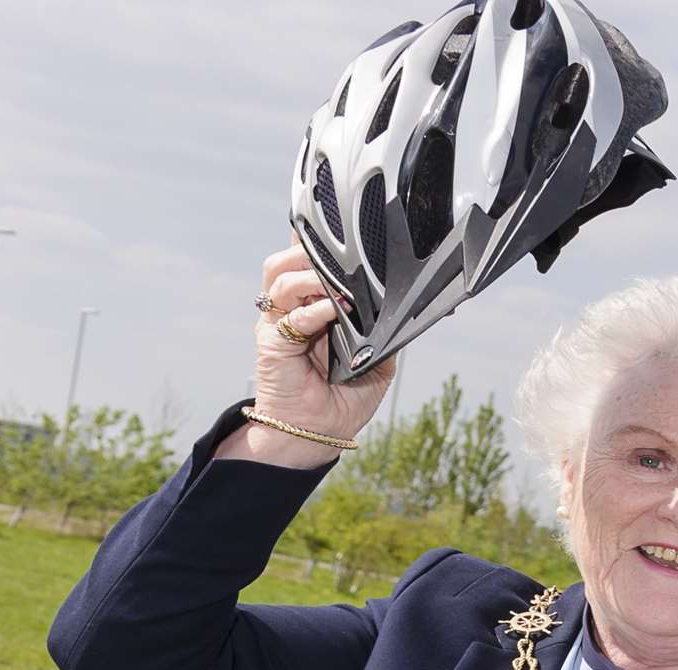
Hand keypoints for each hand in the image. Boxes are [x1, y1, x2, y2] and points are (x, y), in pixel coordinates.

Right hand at [217, 242, 395, 466]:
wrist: (320, 429)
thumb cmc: (345, 395)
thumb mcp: (378, 356)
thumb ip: (384, 326)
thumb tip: (405, 302)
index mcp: (312, 305)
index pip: (306, 262)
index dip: (315, 243)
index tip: (340, 231)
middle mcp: (292, 308)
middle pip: (286, 261)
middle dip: (307, 251)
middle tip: (337, 257)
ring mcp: (279, 323)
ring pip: (280, 278)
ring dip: (310, 275)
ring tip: (337, 284)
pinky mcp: (273, 342)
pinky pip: (292, 315)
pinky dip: (315, 308)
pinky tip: (335, 309)